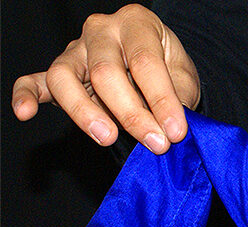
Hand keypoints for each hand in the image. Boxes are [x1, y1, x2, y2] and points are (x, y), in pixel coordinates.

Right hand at [11, 3, 199, 153]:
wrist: (155, 63)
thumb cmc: (169, 68)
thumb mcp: (184, 77)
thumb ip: (179, 97)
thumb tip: (172, 126)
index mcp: (136, 23)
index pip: (146, 63)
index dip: (162, 101)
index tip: (175, 131)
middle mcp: (101, 30)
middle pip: (105, 72)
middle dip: (132, 114)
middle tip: (155, 143)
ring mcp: (76, 50)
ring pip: (65, 77)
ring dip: (85, 112)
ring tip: (108, 137)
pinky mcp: (60, 72)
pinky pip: (35, 81)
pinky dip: (26, 95)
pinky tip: (24, 112)